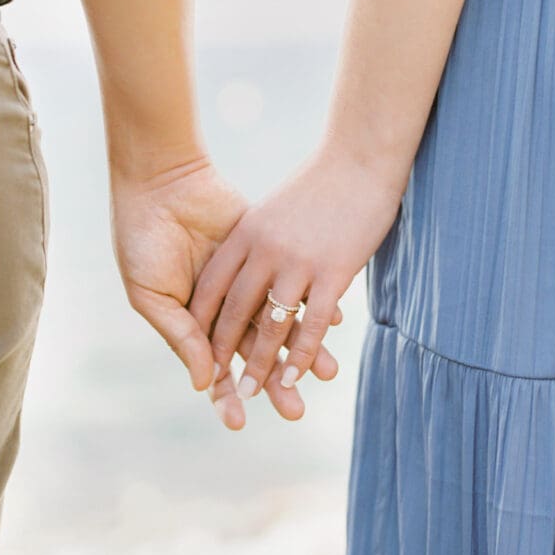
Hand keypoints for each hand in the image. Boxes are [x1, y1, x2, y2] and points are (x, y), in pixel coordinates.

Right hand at [110, 152, 334, 425]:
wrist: (161, 182)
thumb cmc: (142, 240)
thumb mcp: (151, 294)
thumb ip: (181, 337)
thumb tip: (205, 383)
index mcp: (192, 319)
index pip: (215, 366)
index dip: (227, 393)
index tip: (241, 421)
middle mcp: (224, 305)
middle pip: (254, 352)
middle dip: (273, 381)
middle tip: (295, 410)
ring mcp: (247, 278)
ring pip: (279, 322)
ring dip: (302, 348)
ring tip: (328, 372)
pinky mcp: (265, 251)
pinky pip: (291, 282)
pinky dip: (311, 300)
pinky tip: (330, 319)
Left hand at [188, 139, 404, 403]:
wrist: (359, 159)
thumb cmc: (321, 184)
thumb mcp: (276, 210)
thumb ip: (258, 240)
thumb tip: (247, 268)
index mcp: (245, 233)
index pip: (212, 287)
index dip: (201, 322)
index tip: (195, 349)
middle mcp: (264, 249)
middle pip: (234, 311)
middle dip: (223, 354)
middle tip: (217, 386)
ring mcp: (297, 261)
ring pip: (270, 325)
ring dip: (260, 365)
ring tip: (251, 395)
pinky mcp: (331, 271)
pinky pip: (310, 323)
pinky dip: (300, 355)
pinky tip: (293, 379)